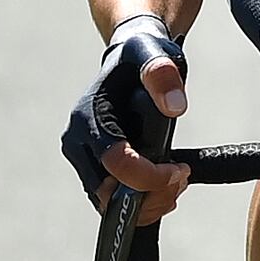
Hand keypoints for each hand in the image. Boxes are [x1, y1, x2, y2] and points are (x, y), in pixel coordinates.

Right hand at [62, 19, 191, 211]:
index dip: (151, 176)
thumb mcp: (153, 56)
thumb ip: (162, 75)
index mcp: (88, 119)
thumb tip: (175, 106)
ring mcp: (83, 159)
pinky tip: (164, 185)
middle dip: (150, 195)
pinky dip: (141, 201)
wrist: (128, 60)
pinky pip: (114, 200)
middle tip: (181, 179)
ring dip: (147, 203)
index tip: (180, 170)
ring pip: (110, 204)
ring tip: (176, 181)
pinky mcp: (93, 169)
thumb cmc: (140, 57)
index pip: (116, 163)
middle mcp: (78, 143)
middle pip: (109, 194)